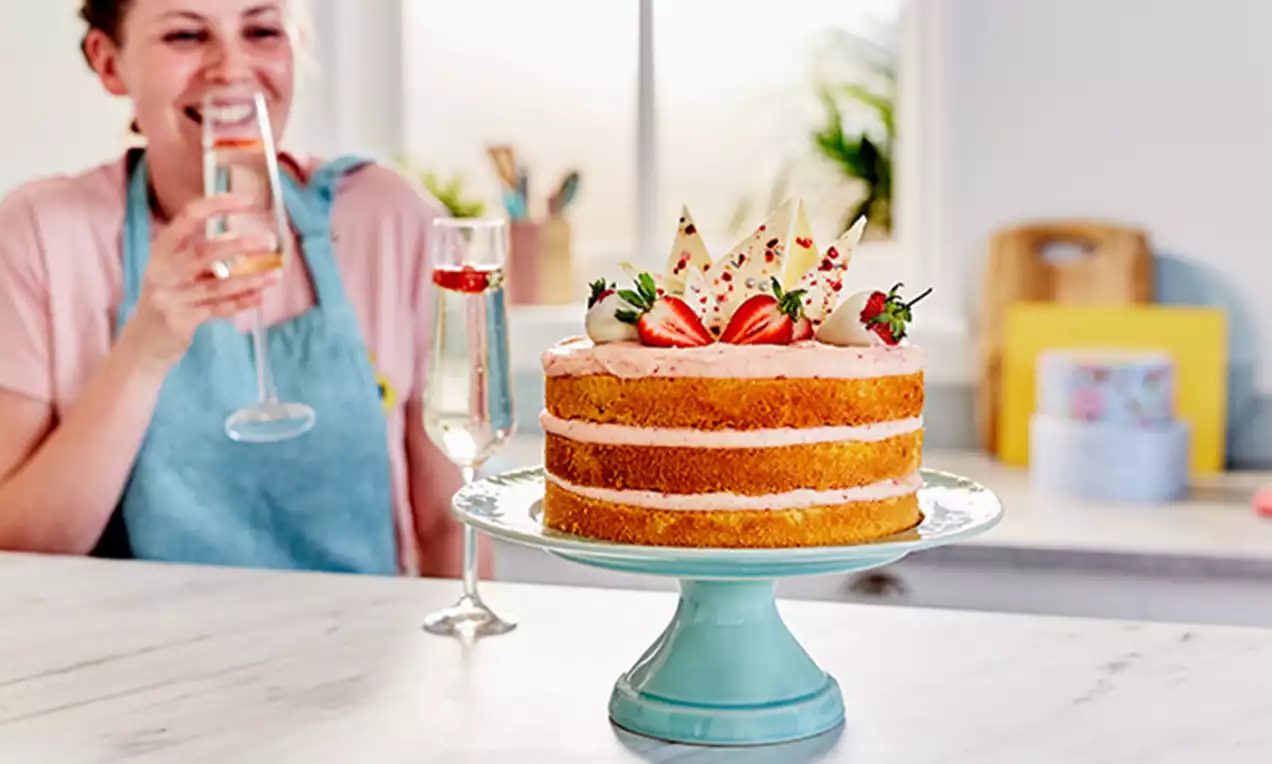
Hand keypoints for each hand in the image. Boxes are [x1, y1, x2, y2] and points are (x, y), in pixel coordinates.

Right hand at [121, 194, 280, 371]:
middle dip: (241, 246)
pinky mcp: (181, 320)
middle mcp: (163, 270)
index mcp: (162, 249)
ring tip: (276, 274)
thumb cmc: (167, 297)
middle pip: (205, 252)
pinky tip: (261, 296)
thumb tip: (239, 237)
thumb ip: (200, 253)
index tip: (247, 201)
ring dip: (251, 279)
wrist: (142, 343)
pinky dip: (242, 302)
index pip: (189, 218)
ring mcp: (171, 297)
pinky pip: (219, 309)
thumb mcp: (174, 269)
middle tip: (269, 241)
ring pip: (218, 285)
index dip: (217, 205)